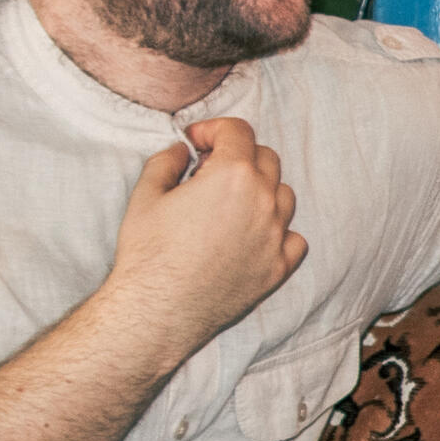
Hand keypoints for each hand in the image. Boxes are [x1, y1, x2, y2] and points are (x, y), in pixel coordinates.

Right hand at [107, 117, 307, 362]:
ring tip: (230, 205)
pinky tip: (252, 235)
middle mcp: (264, 201)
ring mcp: (276, 236)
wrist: (157, 310)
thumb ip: (167, 160)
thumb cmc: (147, 253)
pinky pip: (294, 238)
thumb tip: (183, 150)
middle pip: (266, 159)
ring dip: (261, 190)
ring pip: (284, 195)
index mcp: (233, 175)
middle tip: (208, 173)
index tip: (197, 144)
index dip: (215, 130)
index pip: (239, 131)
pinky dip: (278, 231)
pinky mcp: (279, 267)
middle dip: (238, 156)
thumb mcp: (145, 195)